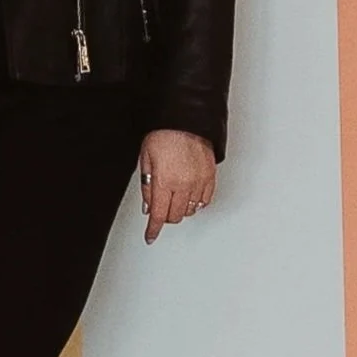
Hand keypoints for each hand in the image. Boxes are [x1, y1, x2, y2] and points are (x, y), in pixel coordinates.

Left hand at [139, 128, 214, 242]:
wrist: (186, 120)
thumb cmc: (164, 134)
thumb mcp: (145, 159)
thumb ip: (147, 186)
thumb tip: (149, 206)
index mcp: (164, 181)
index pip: (158, 215)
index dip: (153, 229)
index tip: (150, 236)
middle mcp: (183, 184)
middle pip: (174, 216)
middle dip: (165, 216)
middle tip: (160, 208)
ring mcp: (199, 182)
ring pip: (190, 211)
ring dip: (180, 209)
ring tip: (174, 198)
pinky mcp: (210, 177)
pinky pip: (205, 201)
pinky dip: (196, 203)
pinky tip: (189, 197)